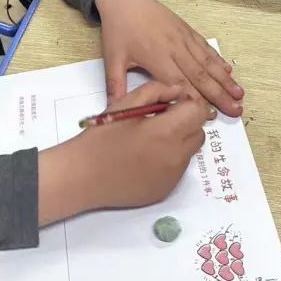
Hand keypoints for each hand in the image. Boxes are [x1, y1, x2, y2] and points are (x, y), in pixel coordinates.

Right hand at [38, 82, 211, 221]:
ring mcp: (172, 177)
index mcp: (166, 132)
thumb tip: (178, 90)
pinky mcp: (165, 190)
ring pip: (189, 152)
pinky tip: (144, 159)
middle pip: (198, 132)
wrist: (82, 176)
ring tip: (149, 140)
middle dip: (185, 123)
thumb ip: (156, 91)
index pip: (198, 112)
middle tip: (160, 120)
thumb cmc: (101, 137)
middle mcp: (176, 156)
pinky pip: (177, 170)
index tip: (170, 104)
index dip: (187, 104)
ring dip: (178, 141)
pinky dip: (168, 160)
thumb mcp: (125, 104)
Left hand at [95, 0, 243, 115]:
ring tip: (239, 94)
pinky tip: (228, 71)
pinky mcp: (187, 30)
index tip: (209, 117)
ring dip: (224, 80)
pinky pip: (205, 48)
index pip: (181, 85)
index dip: (195, 102)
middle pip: (201, 76)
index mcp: (157, 58)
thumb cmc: (119, 28)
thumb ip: (115, 86)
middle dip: (219, 95)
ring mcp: (184, 39)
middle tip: (236, 110)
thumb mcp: (112, 59)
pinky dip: (218, 60)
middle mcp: (175, 49)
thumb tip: (115, 111)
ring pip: (208, 62)